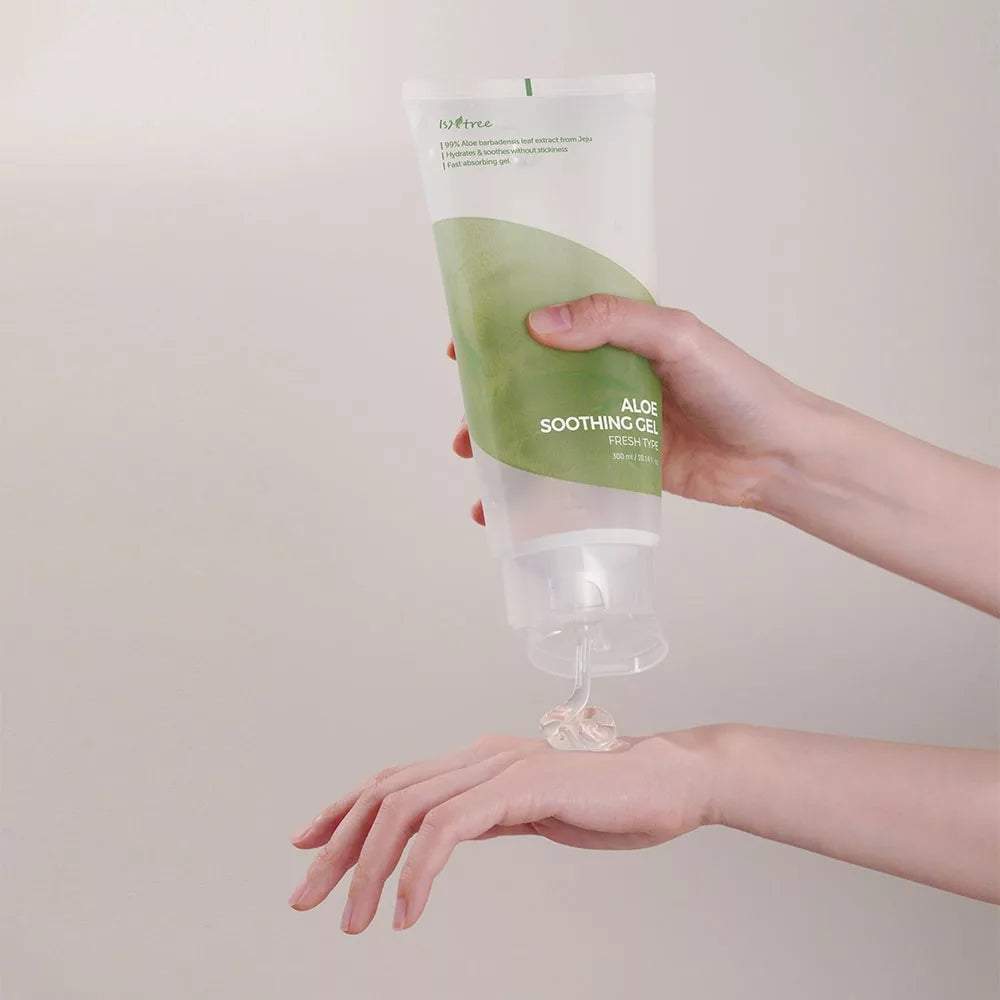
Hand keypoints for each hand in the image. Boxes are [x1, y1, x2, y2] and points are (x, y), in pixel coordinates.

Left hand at [288, 732, 714, 931]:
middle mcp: (479, 757)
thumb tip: (443, 838)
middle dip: (338, 847)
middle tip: (308, 897)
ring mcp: (499, 768)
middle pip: (385, 795)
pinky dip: (418, 871)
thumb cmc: (610, 801)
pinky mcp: (521, 786)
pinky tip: (409, 910)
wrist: (671, 782)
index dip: (342, 809)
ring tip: (357, 920)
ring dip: (370, 868)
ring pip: (406, 811)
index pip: (393, 781)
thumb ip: (486, 817)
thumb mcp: (530, 812)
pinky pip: (449, 828)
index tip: (307, 843)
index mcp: (478, 762)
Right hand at [449, 295, 816, 519]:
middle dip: (490, 401)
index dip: (502, 332)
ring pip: (542, 430)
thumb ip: (614, 322)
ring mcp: (609, 422)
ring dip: (503, 447)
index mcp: (619, 334)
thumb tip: (540, 324)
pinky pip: (566, 473)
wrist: (777, 455)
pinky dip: (533, 489)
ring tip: (474, 464)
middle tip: (465, 424)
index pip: (549, 322)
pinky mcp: (618, 466)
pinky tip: (506, 507)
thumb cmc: (738, 387)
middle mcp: (607, 376)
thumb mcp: (678, 337)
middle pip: (533, 383)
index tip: (461, 346)